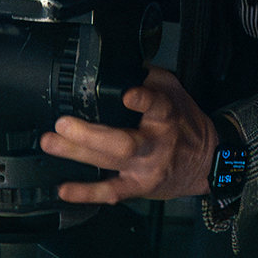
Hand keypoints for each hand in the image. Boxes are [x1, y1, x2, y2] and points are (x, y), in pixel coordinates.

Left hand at [40, 67, 217, 204]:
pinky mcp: (138, 187)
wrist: (206, 163)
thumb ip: (147, 77)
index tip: (127, 94)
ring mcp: (146, 168)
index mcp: (167, 116)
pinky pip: (111, 191)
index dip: (143, 100)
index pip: (157, 106)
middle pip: (124, 142)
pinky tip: (64, 189)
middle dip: (90, 135)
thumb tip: (118, 65)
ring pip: (110, 162)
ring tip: (50, 143)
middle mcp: (156, 144)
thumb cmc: (185, 123)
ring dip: (76, 153)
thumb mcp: (174, 92)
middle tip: (63, 124)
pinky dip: (86, 193)